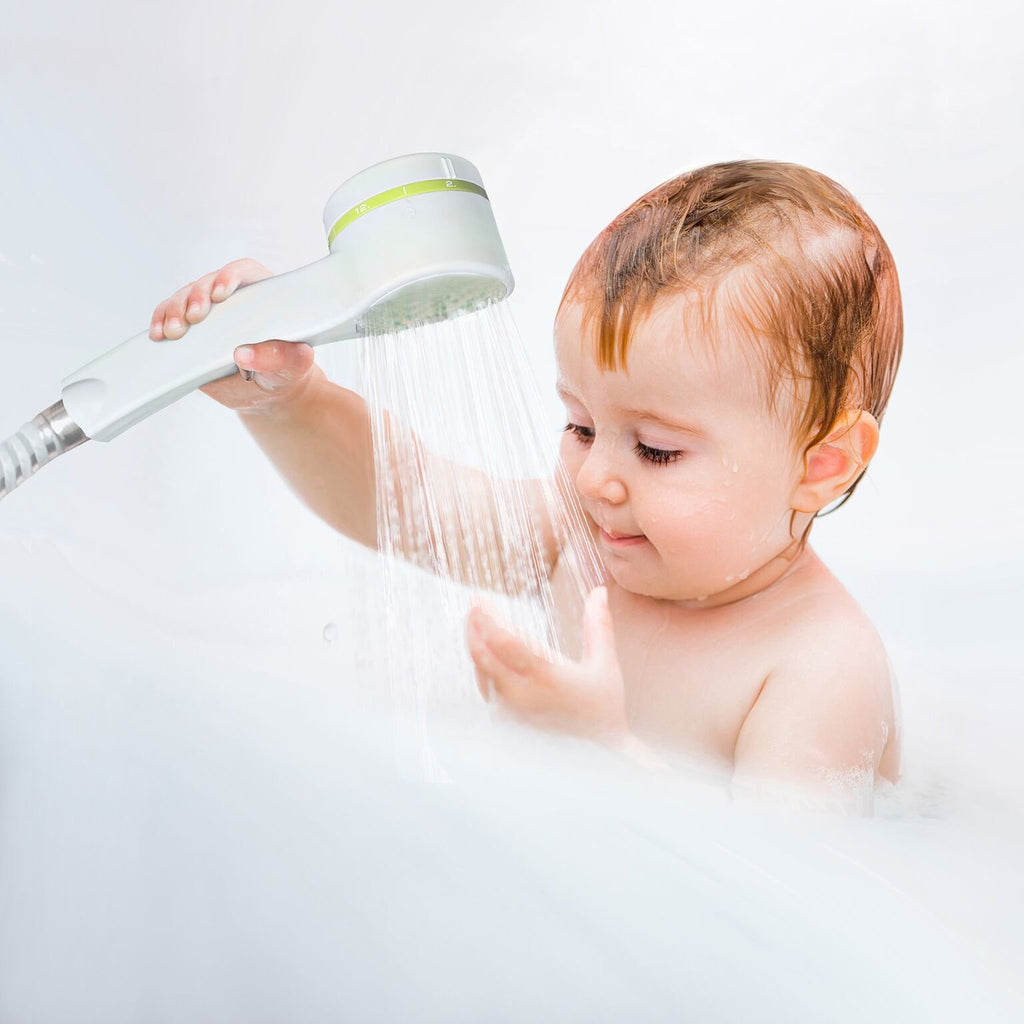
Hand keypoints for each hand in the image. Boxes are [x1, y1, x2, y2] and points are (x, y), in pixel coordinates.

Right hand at [148, 257, 322, 412]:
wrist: (267, 392)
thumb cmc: (286, 371)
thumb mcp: (293, 366)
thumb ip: (281, 358)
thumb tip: (245, 354)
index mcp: (262, 294)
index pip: (243, 271)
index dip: (229, 276)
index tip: (220, 293)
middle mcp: (232, 298)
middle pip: (207, 283)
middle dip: (196, 297)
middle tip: (194, 317)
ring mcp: (208, 313)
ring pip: (184, 298)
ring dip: (174, 310)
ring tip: (173, 331)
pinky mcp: (190, 329)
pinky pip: (169, 317)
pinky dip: (160, 323)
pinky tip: (158, 334)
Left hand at [466, 586, 628, 741]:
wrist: (600, 754)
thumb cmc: (604, 708)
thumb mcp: (606, 665)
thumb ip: (598, 625)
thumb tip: (599, 590)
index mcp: (547, 677)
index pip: (505, 641)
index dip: (488, 617)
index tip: (479, 598)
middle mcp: (523, 695)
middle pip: (483, 655)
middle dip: (474, 627)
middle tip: (472, 606)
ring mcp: (512, 712)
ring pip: (481, 672)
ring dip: (475, 645)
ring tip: (475, 624)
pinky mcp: (507, 723)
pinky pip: (486, 690)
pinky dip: (482, 667)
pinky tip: (484, 654)